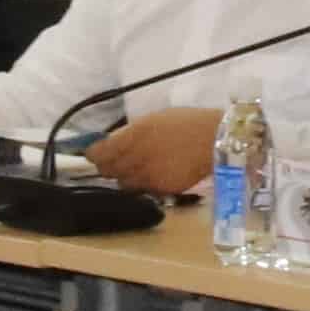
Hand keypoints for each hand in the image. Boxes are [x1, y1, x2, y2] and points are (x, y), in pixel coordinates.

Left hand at [84, 107, 220, 198]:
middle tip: (111, 161)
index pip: (100, 153)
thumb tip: (110, 143)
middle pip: (107, 171)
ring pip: (123, 184)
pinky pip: (143, 190)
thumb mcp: (154, 120)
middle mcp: (138, 158)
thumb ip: (130, 133)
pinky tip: (152, 175)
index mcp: (135, 135)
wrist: (217, 141)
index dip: (92, 154)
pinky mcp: (162, 190)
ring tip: (134, 169)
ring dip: (124, 177)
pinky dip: (143, 184)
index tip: (92, 152)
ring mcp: (149, 177)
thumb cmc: (187, 123)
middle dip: (106, 166)